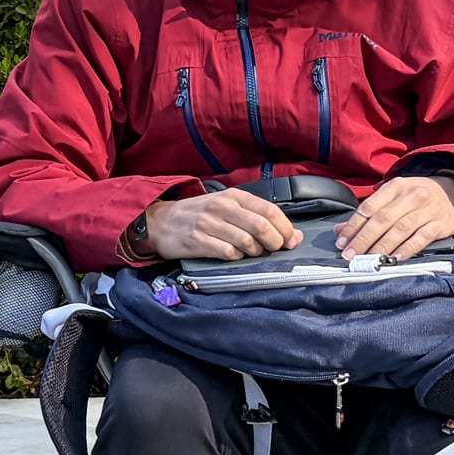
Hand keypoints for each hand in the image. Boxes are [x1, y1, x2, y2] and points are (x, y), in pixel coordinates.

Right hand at [141, 190, 302, 260]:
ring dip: (255, 252)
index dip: (285, 228)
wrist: (160, 222)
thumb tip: (292, 235)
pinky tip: (234, 256)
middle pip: (261, 226)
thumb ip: (257, 216)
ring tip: (252, 253)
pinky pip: (228, 253)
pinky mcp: (199, 241)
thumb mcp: (226, 206)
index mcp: (233, 196)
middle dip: (274, 242)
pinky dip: (237, 258)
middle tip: (274, 249)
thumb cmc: (198, 214)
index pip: (269, 210)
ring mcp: (209, 224)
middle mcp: (222, 207)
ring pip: (247, 242)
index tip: (291, 240)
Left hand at [334, 175, 453, 261]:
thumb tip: (341, 230)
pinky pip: (421, 238)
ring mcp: (427, 210)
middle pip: (383, 219)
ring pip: (400, 230)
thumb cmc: (419, 196)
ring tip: (369, 259)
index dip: (353, 226)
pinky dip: (407, 249)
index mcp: (396, 186)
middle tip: (351, 255)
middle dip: (364, 239)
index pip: (369, 207)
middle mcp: (411, 196)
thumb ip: (370, 212)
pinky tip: (395, 259)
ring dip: (382, 247)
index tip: (341, 242)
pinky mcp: (440, 224)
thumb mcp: (395, 196)